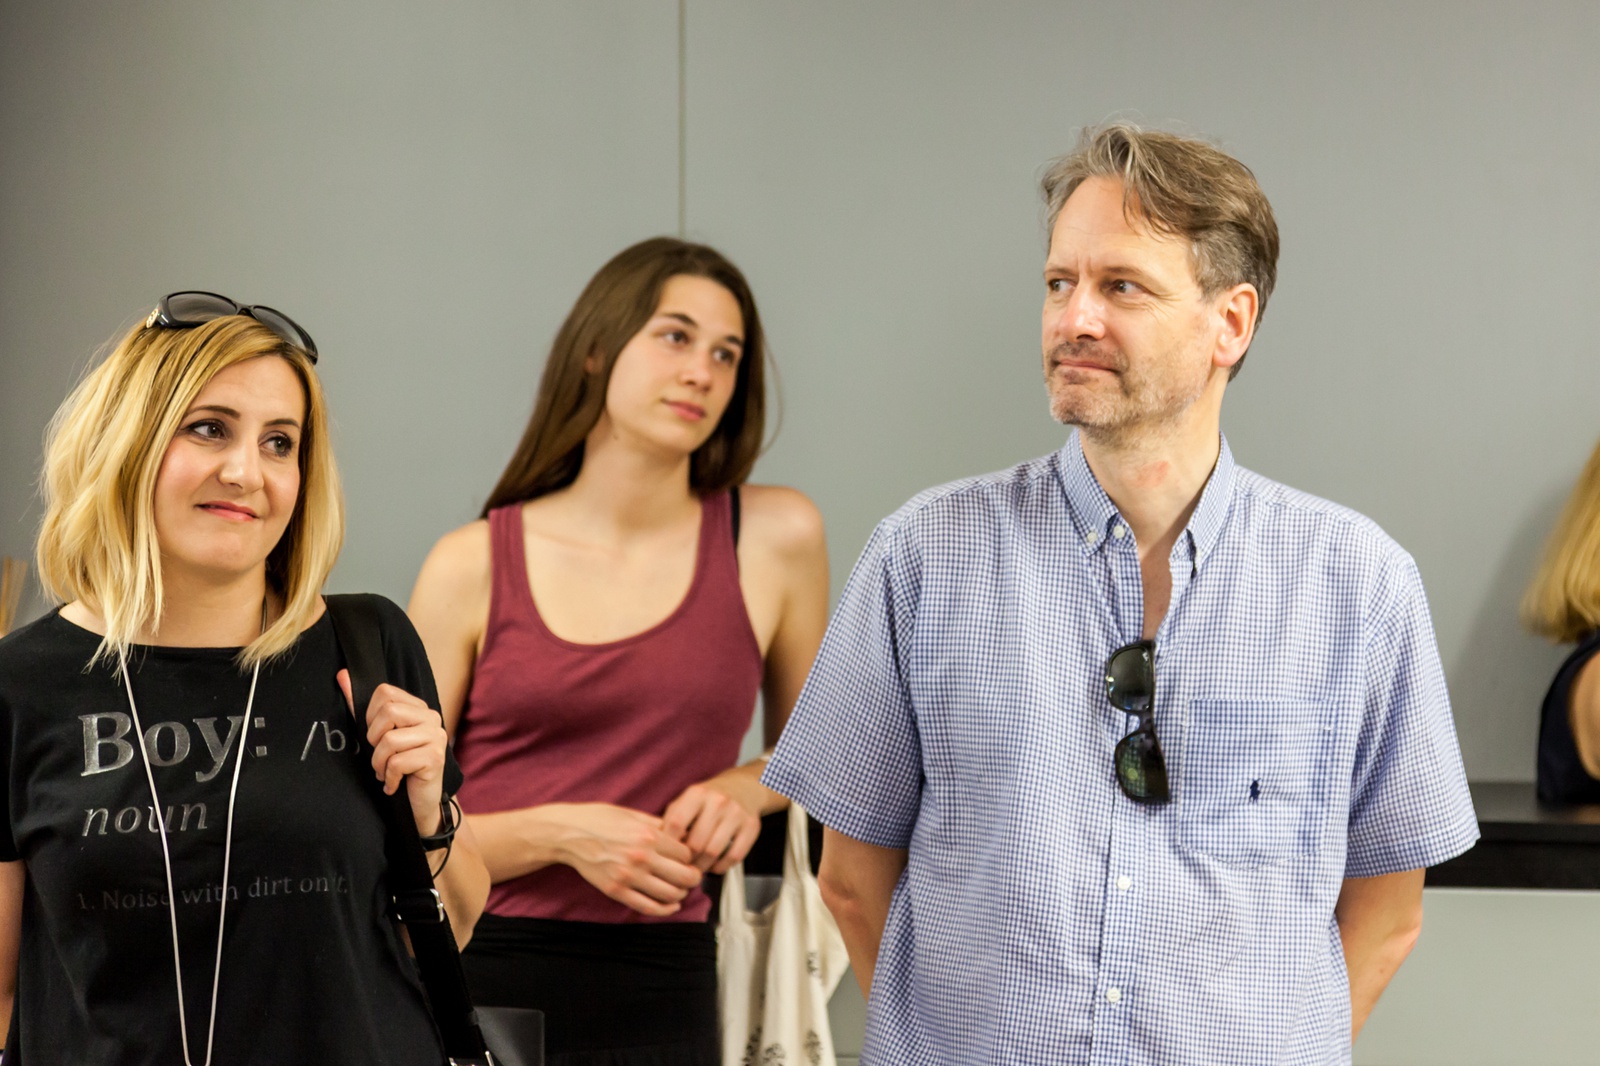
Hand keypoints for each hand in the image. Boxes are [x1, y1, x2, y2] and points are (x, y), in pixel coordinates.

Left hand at [336, 670, 446, 835]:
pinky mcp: (436, 758)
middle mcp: (432, 717)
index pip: (385, 693)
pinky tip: (395, 784)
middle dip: (374, 741)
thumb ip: (360, 707)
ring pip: (390, 740)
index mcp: (419, 708)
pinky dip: (389, 778)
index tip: (376, 737)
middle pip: (388, 712)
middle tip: (381, 758)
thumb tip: (343, 675)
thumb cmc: (397, 767)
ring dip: (380, 763)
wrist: (418, 804)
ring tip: (387, 772)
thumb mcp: (377, 736)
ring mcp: (437, 737)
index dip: (371, 717)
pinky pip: (397, 762)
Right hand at [551, 804, 703, 916]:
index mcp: (648, 836)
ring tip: (681, 890)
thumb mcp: (631, 814)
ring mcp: (628, 876)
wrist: (568, 834)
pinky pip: (648, 907)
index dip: (690, 857)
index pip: (685, 853)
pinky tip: (672, 906)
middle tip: (693, 876)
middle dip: (694, 878)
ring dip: (682, 894)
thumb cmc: (599, 819)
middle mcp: (641, 857)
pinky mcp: (616, 891)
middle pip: (684, 875)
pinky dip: (665, 910)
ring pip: (670, 894)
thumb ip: (657, 824)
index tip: (688, 858)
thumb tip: (680, 833)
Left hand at [661, 779, 762, 873]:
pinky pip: (734, 856)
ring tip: (697, 868)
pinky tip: (714, 865)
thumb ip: (672, 819)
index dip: (669, 844)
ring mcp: (737, 814)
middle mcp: (718, 801)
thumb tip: (660, 848)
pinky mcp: (752, 826)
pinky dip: (721, 866)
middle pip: (696, 843)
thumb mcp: (687, 800)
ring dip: (703, 866)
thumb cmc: (708, 799)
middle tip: (683, 867)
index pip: (676, 824)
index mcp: (697, 793)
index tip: (667, 853)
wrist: (743, 787)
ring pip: (714, 852)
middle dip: (687, 860)